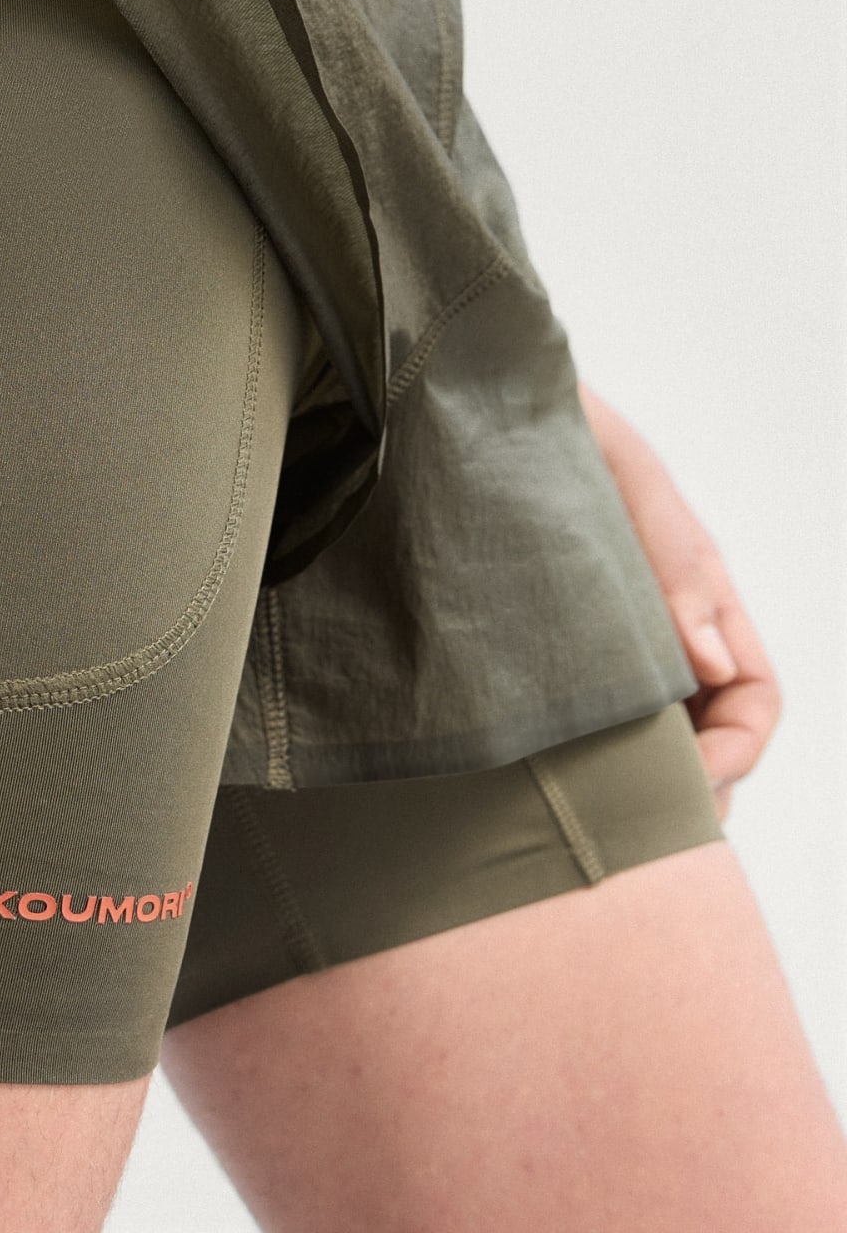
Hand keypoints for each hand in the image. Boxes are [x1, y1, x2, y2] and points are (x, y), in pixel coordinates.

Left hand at [579, 383, 778, 819]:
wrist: (487, 408)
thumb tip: (714, 664)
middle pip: (707, 729)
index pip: (754, 695)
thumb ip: (674, 569)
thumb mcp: (627, 487)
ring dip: (638, 772)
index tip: (696, 786)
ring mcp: (609, 633)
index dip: (738, 751)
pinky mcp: (550, 635)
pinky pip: (584, 705)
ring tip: (598, 813)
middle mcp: (664, 624)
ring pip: (648, 726)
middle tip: (644, 831)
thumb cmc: (567, 434)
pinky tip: (542, 767)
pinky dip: (583, 743)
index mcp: (702, 594)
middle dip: (693, 786)